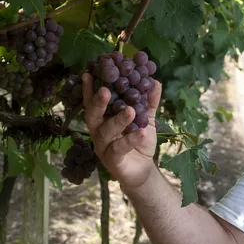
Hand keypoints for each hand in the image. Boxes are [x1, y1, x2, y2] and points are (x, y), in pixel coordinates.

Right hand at [81, 72, 161, 190]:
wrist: (143, 169)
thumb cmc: (138, 141)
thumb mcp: (146, 119)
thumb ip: (148, 102)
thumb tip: (155, 81)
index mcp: (103, 118)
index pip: (93, 102)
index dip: (89, 89)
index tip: (89, 73)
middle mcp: (98, 131)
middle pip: (92, 115)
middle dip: (97, 102)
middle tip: (105, 90)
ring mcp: (103, 146)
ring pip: (105, 132)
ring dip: (117, 120)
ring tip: (130, 110)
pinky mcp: (112, 160)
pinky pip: (119, 149)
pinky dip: (131, 139)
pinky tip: (142, 132)